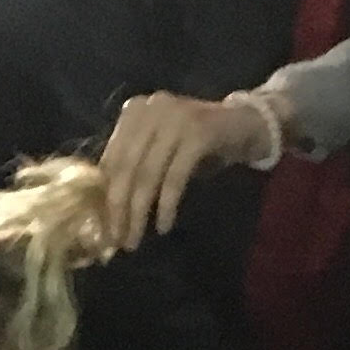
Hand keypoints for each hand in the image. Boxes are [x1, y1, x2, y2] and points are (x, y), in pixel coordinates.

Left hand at [100, 92, 278, 244]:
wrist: (247, 124)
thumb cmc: (197, 144)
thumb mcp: (160, 149)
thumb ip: (134, 166)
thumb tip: (107, 210)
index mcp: (135, 111)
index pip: (111, 158)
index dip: (103, 196)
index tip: (102, 228)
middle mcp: (151, 109)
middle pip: (125, 167)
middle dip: (119, 208)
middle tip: (117, 240)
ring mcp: (175, 118)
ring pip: (147, 174)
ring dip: (139, 212)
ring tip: (134, 239)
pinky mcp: (199, 132)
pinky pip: (175, 176)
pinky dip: (166, 204)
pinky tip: (163, 225)